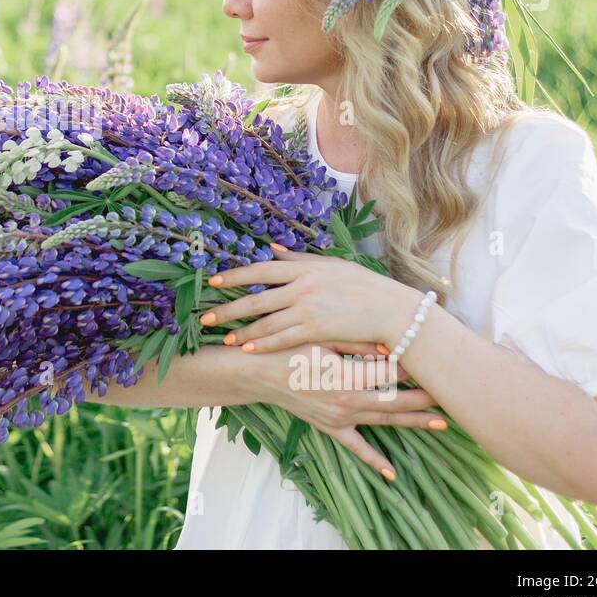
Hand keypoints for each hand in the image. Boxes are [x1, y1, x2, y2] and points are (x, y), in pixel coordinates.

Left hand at [201, 243, 424, 353]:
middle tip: (205, 318)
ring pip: (265, 322)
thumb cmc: (364, 286)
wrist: (391, 310)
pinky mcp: (316, 330)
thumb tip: (270, 248)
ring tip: (224, 338)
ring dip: (242, 331)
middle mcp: (302, 287)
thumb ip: (299, 259)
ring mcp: (308, 309)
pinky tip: (247, 348)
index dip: (235, 277)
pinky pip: (282, 338)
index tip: (213, 282)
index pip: (261, 271)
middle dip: (228, 309)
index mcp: (304, 268)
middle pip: (256, 299)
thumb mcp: (331, 266)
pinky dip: (263, 344)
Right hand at [240, 343, 447, 479]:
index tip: (433, 358)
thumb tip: (391, 344)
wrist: (256, 372)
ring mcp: (339, 418)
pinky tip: (391, 473)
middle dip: (425, 397)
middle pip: (395, 400)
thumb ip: (357, 342)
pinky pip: (355, 447)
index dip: (413, 365)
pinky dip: (373, 460)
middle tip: (452, 394)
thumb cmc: (286, 348)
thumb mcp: (320, 336)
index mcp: (346, 376)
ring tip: (442, 422)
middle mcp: (346, 401)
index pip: (390, 372)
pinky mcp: (330, 427)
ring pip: (384, 421)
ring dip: (413, 421)